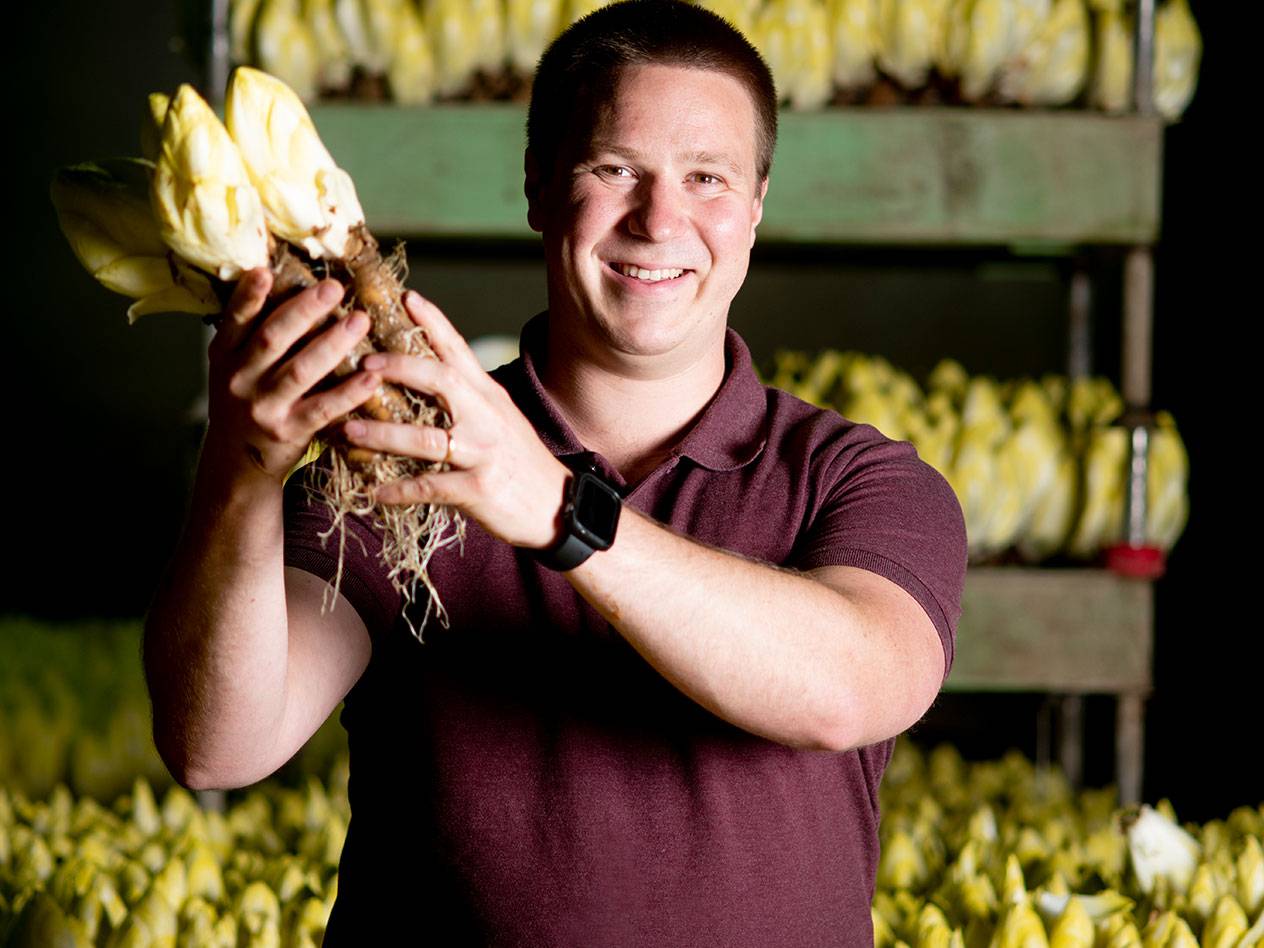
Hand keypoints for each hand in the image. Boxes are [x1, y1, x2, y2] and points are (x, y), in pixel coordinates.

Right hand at [205, 267, 380, 483]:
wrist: (237, 461)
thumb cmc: (245, 400)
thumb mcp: (234, 365)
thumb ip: (251, 332)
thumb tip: (278, 278)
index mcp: (224, 355)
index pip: (235, 319)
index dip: (248, 296)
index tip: (265, 270)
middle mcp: (239, 379)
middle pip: (273, 338)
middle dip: (304, 310)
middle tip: (335, 287)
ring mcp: (263, 407)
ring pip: (301, 370)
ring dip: (333, 343)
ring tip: (360, 320)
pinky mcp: (289, 432)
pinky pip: (323, 408)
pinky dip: (348, 392)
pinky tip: (371, 377)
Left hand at [341, 290, 570, 548]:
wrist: (559, 505)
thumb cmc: (521, 460)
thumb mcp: (500, 417)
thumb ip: (467, 396)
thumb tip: (424, 375)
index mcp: (488, 395)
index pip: (459, 350)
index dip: (433, 322)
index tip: (406, 297)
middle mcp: (486, 417)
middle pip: (441, 380)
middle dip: (399, 368)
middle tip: (363, 363)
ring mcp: (482, 453)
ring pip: (426, 438)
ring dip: (383, 434)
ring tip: (347, 428)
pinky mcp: (478, 489)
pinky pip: (430, 487)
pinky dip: (398, 489)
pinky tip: (373, 490)